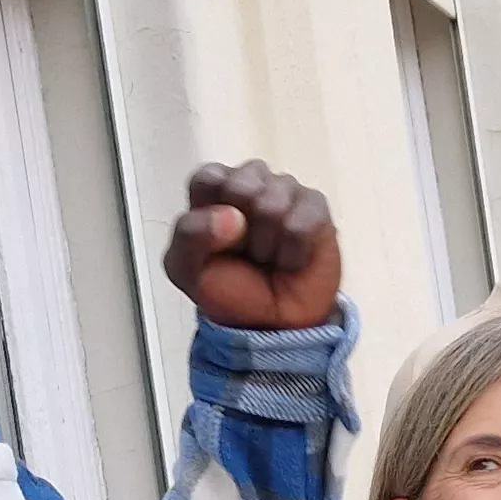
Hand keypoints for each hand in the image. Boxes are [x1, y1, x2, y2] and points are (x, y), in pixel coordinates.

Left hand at [165, 161, 342, 330]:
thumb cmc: (227, 288)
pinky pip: (300, 225)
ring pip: (272, 206)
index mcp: (213, 188)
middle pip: (242, 186)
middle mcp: (251, 181)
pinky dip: (291, 255)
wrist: (272, 321)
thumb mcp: (184, 268)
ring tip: (267, 258)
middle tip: (245, 252)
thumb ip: (189, 233)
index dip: (210, 215)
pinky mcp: (315, 206)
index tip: (215, 242)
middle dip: (240, 233)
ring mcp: (286, 190)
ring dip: (266, 247)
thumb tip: (233, 217)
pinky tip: (290, 261)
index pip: (208, 178)